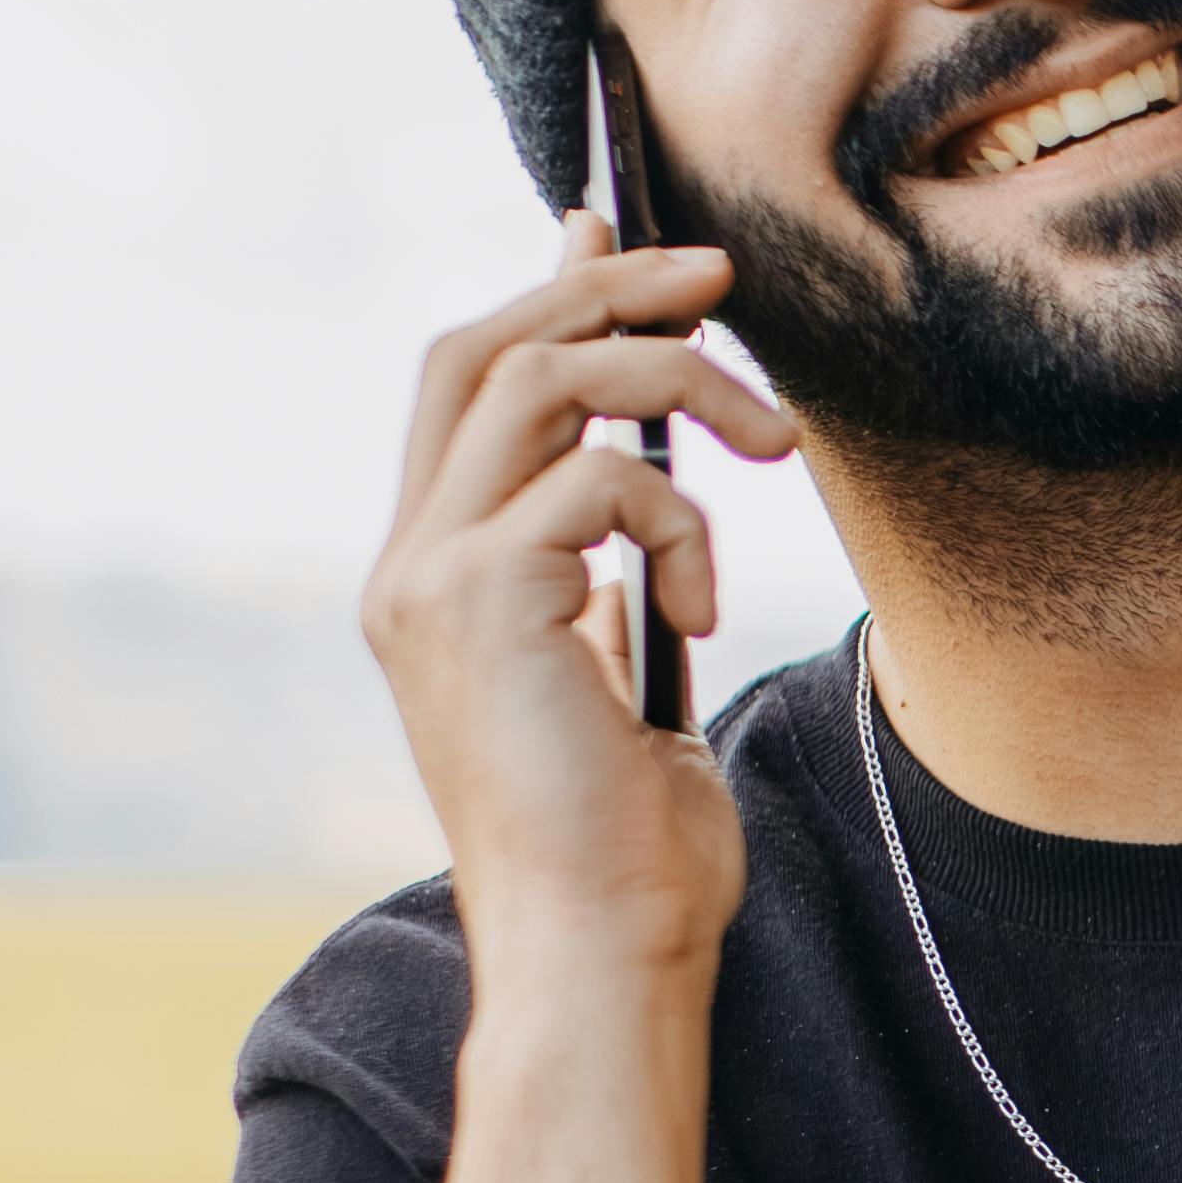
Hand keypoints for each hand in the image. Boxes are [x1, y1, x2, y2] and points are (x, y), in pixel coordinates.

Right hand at [361, 212, 801, 984]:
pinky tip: (700, 613)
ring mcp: (427, 579)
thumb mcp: (616, 684)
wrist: (602, 954)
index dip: (543, 289)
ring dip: (680, 382)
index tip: (618, 227)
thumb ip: (601, 584)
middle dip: (603, 283)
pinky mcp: (478, 599)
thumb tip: (631, 493)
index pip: (466, 383)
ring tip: (774, 443)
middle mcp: (407, 567)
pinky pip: (604, 479)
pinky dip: (682, 522)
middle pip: (484, 344)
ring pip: (543, 376)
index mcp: (429, 581)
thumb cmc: (630, 852)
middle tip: (718, 275)